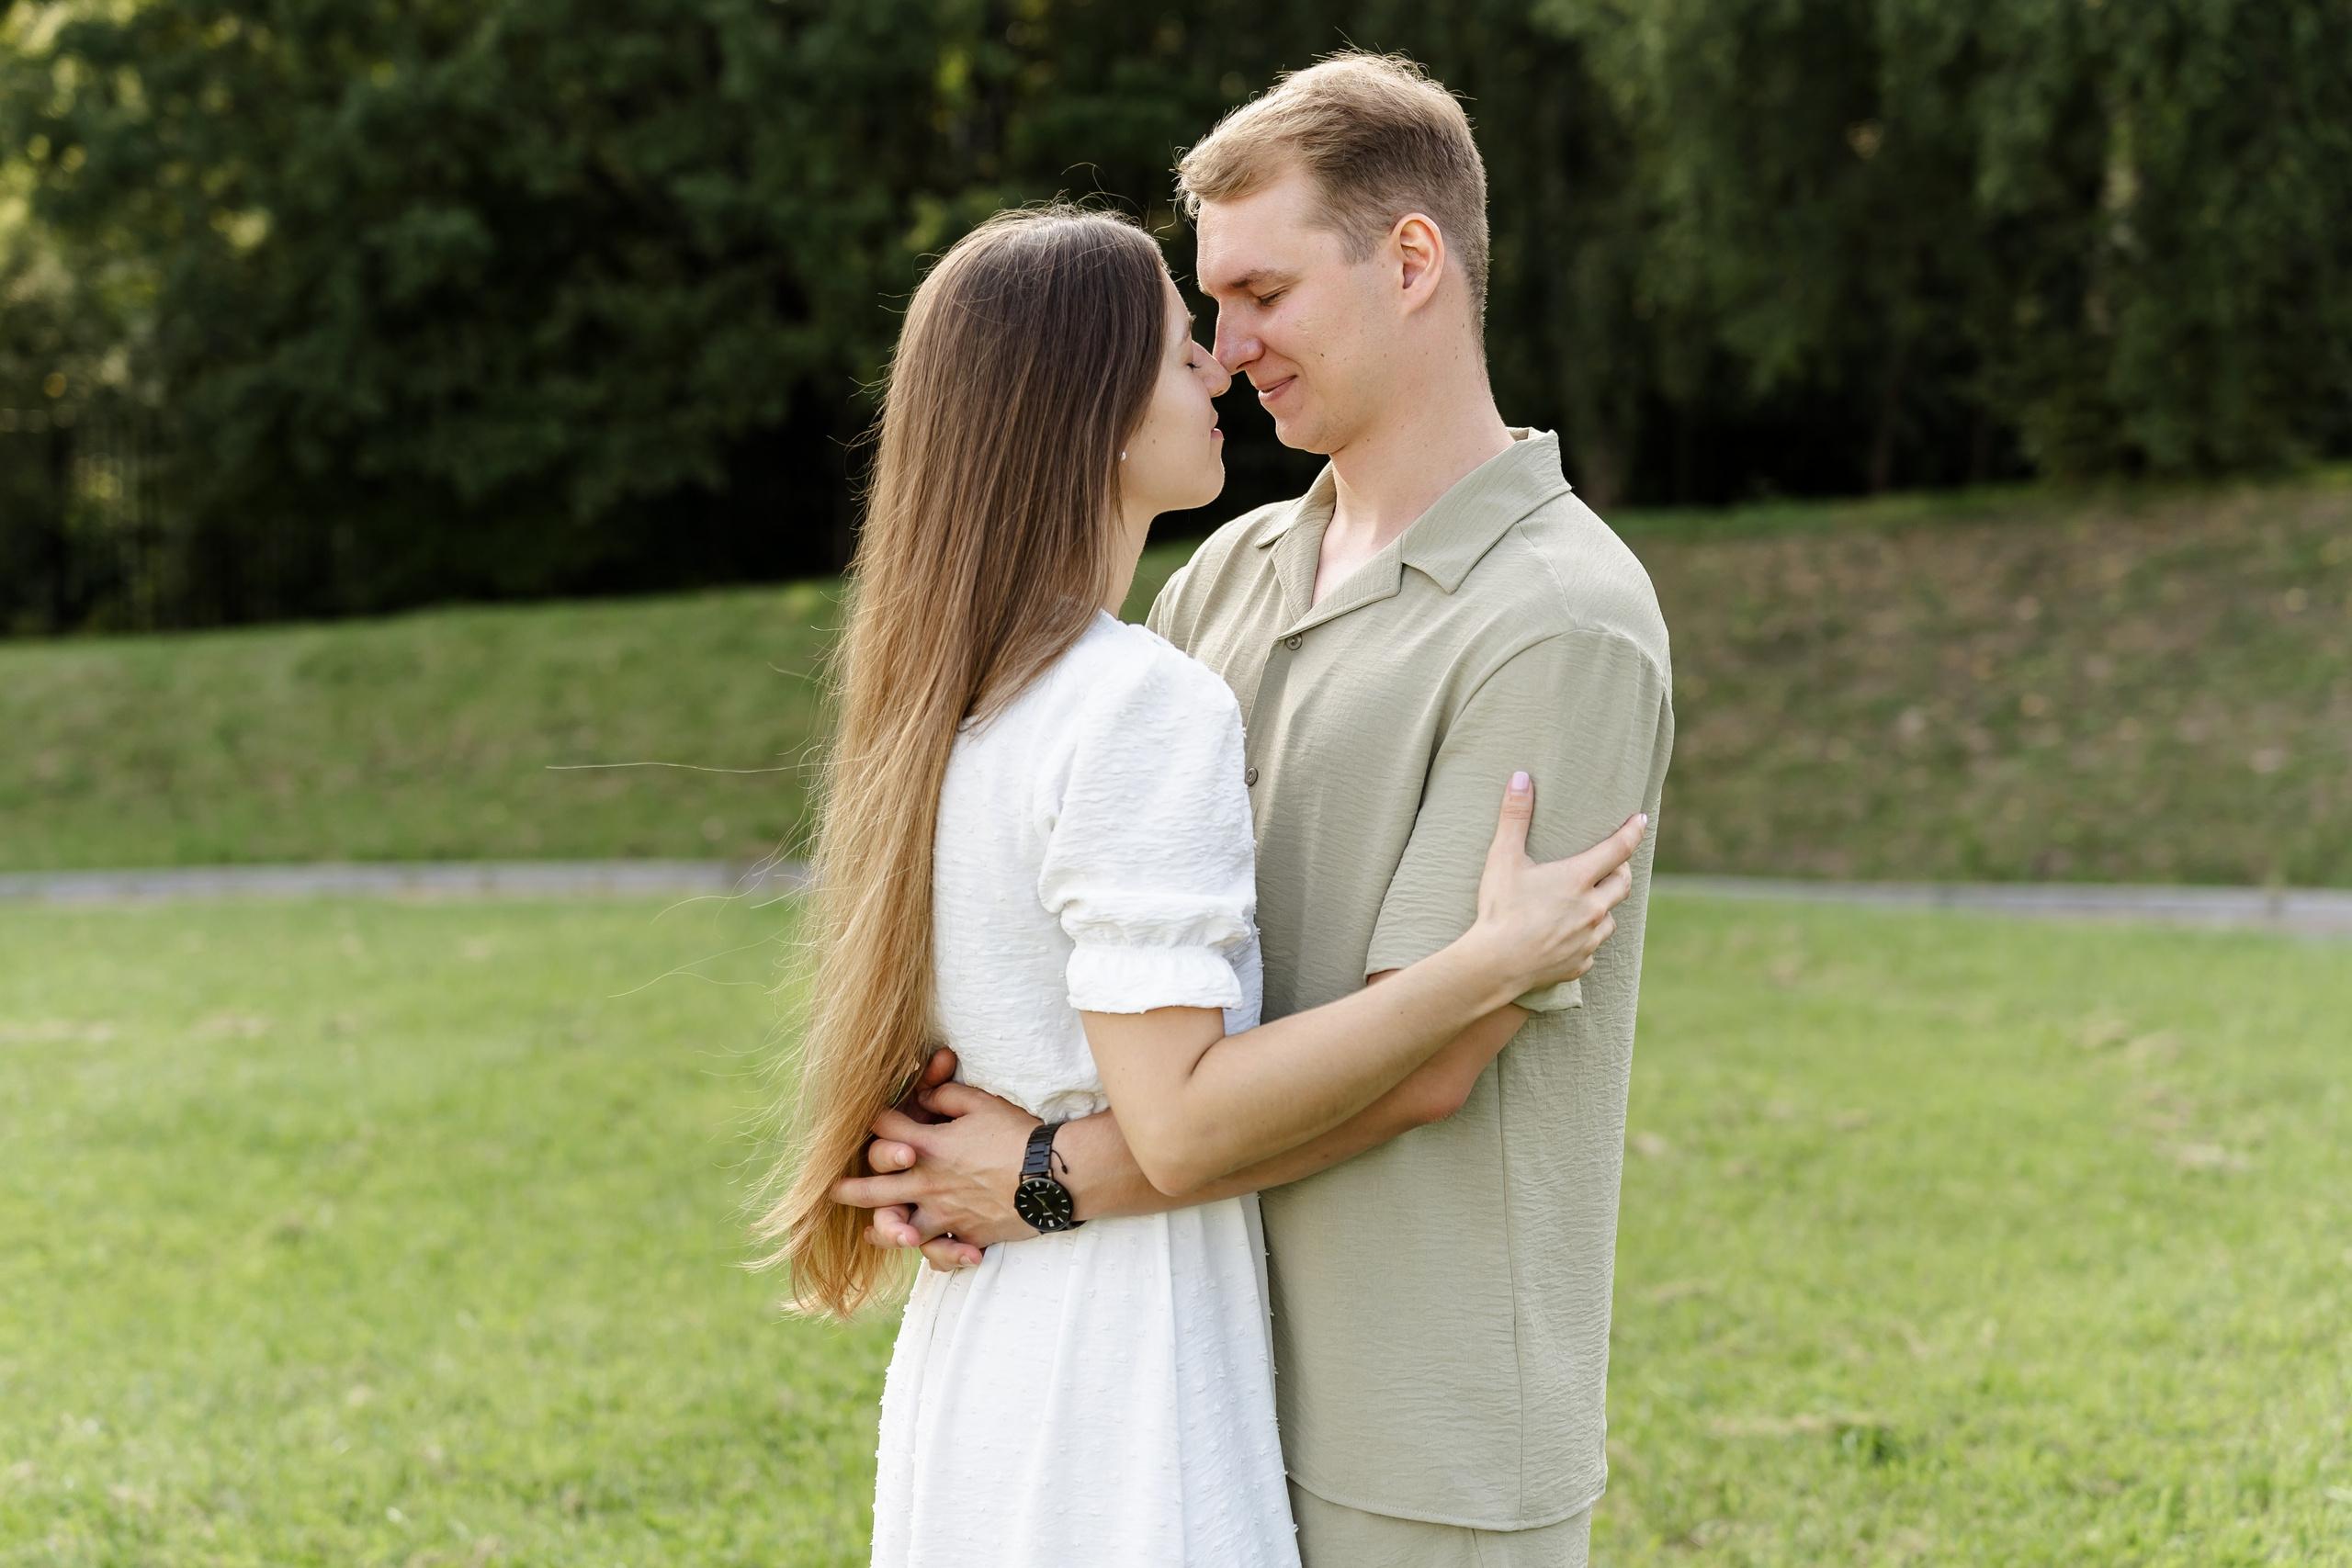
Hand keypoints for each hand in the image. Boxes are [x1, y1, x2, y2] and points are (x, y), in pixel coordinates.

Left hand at [834, 1057, 1043, 1267]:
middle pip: (876, 1187)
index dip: (877, 1121)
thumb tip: (926, 1098)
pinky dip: (929, 1251)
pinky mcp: (966, 1233)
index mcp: (929, 1146)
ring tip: (870, 1231)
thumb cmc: (1018, 1134)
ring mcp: (945, 1213)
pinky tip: (918, 1249)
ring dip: (883, 1228)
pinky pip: (940, 1249)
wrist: (1052, 1176)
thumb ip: (947, 1097)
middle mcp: (928, 1183)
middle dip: (850, 1188)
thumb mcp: (981, 1103)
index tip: (874, 1120)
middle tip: (832, 1192)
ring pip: (900, 1226)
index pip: (885, 1130)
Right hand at [1468, 774, 1645, 996]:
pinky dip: (1585, 940)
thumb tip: (1521, 777)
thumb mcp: (1503, 858)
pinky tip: (1570, 937)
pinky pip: (1591, 948)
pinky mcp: (1579, 963)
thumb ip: (1514, 817)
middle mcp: (1592, 908)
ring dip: (1604, 906)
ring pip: (1610, 918)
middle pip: (1624, 884)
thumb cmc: (1499, 909)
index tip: (1642, 819)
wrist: (1494, 964)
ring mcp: (1588, 939)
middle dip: (1622, 870)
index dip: (1633, 831)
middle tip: (1614, 863)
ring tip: (1589, 902)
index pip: (1619, 849)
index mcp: (1578, 879)